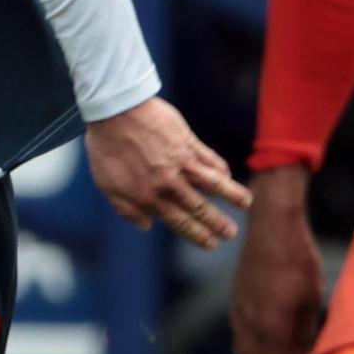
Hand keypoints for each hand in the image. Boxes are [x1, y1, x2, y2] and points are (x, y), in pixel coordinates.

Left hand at [85, 96, 246, 245]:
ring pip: (214, 184)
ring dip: (232, 195)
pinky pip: (210, 159)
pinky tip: (228, 176)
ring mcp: (181, 162)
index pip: (180, 222)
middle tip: (231, 234)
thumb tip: (146, 226)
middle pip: (200, 208)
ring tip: (246, 204)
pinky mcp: (188, 142)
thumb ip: (126, 209)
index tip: (210, 244)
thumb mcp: (107, 184)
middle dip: (218, 224)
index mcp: (149, 197)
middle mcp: (169, 183)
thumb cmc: (106, 147)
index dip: (198, 235)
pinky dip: (221, 169)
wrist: (114, 110)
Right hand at [230, 168, 327, 353]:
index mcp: (270, 325)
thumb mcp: (311, 299)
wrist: (272, 228)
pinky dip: (258, 347)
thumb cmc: (298, 260)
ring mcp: (239, 314)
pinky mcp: (236, 303)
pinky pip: (242, 338)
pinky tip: (279, 334)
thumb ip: (304, 333)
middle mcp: (249, 324)